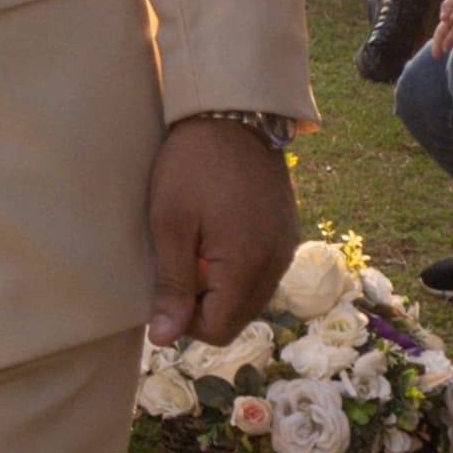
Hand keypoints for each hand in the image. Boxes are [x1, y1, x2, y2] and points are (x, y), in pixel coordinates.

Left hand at [147, 119, 295, 347]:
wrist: (232, 113)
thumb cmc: (192, 165)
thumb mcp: (170, 224)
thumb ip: (171, 285)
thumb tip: (164, 340)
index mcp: (248, 266)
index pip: (219, 330)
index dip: (185, 321)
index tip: (166, 287)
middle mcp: (277, 263)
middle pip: (238, 317)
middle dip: (204, 305)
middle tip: (179, 262)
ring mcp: (287, 247)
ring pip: (251, 297)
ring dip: (221, 287)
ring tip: (197, 247)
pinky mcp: (288, 232)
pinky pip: (263, 271)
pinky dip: (238, 268)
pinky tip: (217, 236)